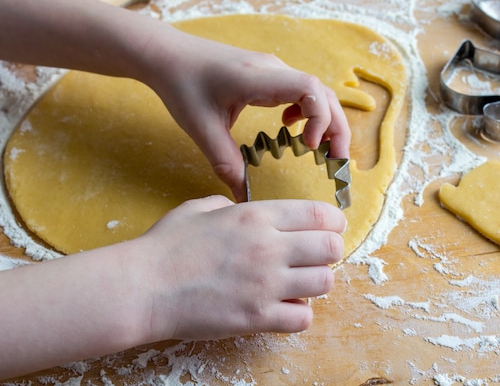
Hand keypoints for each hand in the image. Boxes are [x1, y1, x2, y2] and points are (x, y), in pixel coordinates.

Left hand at [140, 30, 350, 201]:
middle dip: (336, 127)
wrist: (168, 55)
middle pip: (323, 93)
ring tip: (323, 149)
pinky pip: (301, 91)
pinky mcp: (268, 74)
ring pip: (315, 92)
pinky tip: (291, 127)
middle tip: (337, 160)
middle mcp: (273, 70)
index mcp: (259, 79)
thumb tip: (242, 197)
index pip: (310, 90)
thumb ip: (225, 163)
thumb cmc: (182, 85)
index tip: (310, 146)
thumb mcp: (201, 129)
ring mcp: (273, 70)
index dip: (320, 118)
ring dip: (325, 120)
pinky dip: (308, 111)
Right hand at [140, 196, 345, 341]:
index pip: (320, 214)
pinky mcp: (257, 317)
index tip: (332, 228)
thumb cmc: (165, 246)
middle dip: (330, 252)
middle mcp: (269, 247)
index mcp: (257, 216)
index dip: (334, 222)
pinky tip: (283, 308)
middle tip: (315, 257)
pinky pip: (303, 318)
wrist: (142, 287)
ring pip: (324, 283)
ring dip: (316, 283)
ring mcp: (265, 284)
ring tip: (298, 284)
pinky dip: (299, 314)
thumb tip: (238, 208)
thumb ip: (227, 204)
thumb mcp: (199, 209)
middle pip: (331, 248)